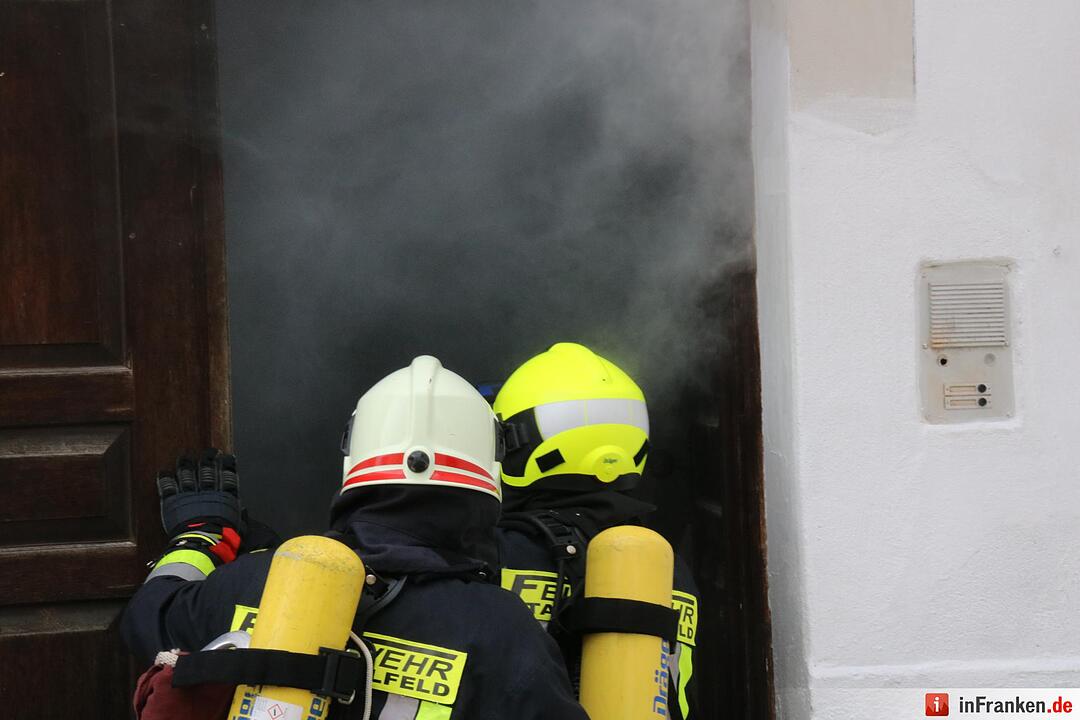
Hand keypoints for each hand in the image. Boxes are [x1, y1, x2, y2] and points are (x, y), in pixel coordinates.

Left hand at [157, 449, 244, 564]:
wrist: (204, 543)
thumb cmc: (224, 539)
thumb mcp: (239, 528)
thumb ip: (239, 516)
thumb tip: (242, 511)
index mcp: (225, 497)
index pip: (227, 476)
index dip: (227, 465)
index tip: (226, 457)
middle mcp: (207, 492)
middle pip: (207, 471)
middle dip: (208, 459)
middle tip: (209, 451)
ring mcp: (189, 496)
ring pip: (187, 475)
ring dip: (186, 465)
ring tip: (185, 458)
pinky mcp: (173, 503)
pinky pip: (168, 487)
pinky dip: (166, 479)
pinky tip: (164, 472)